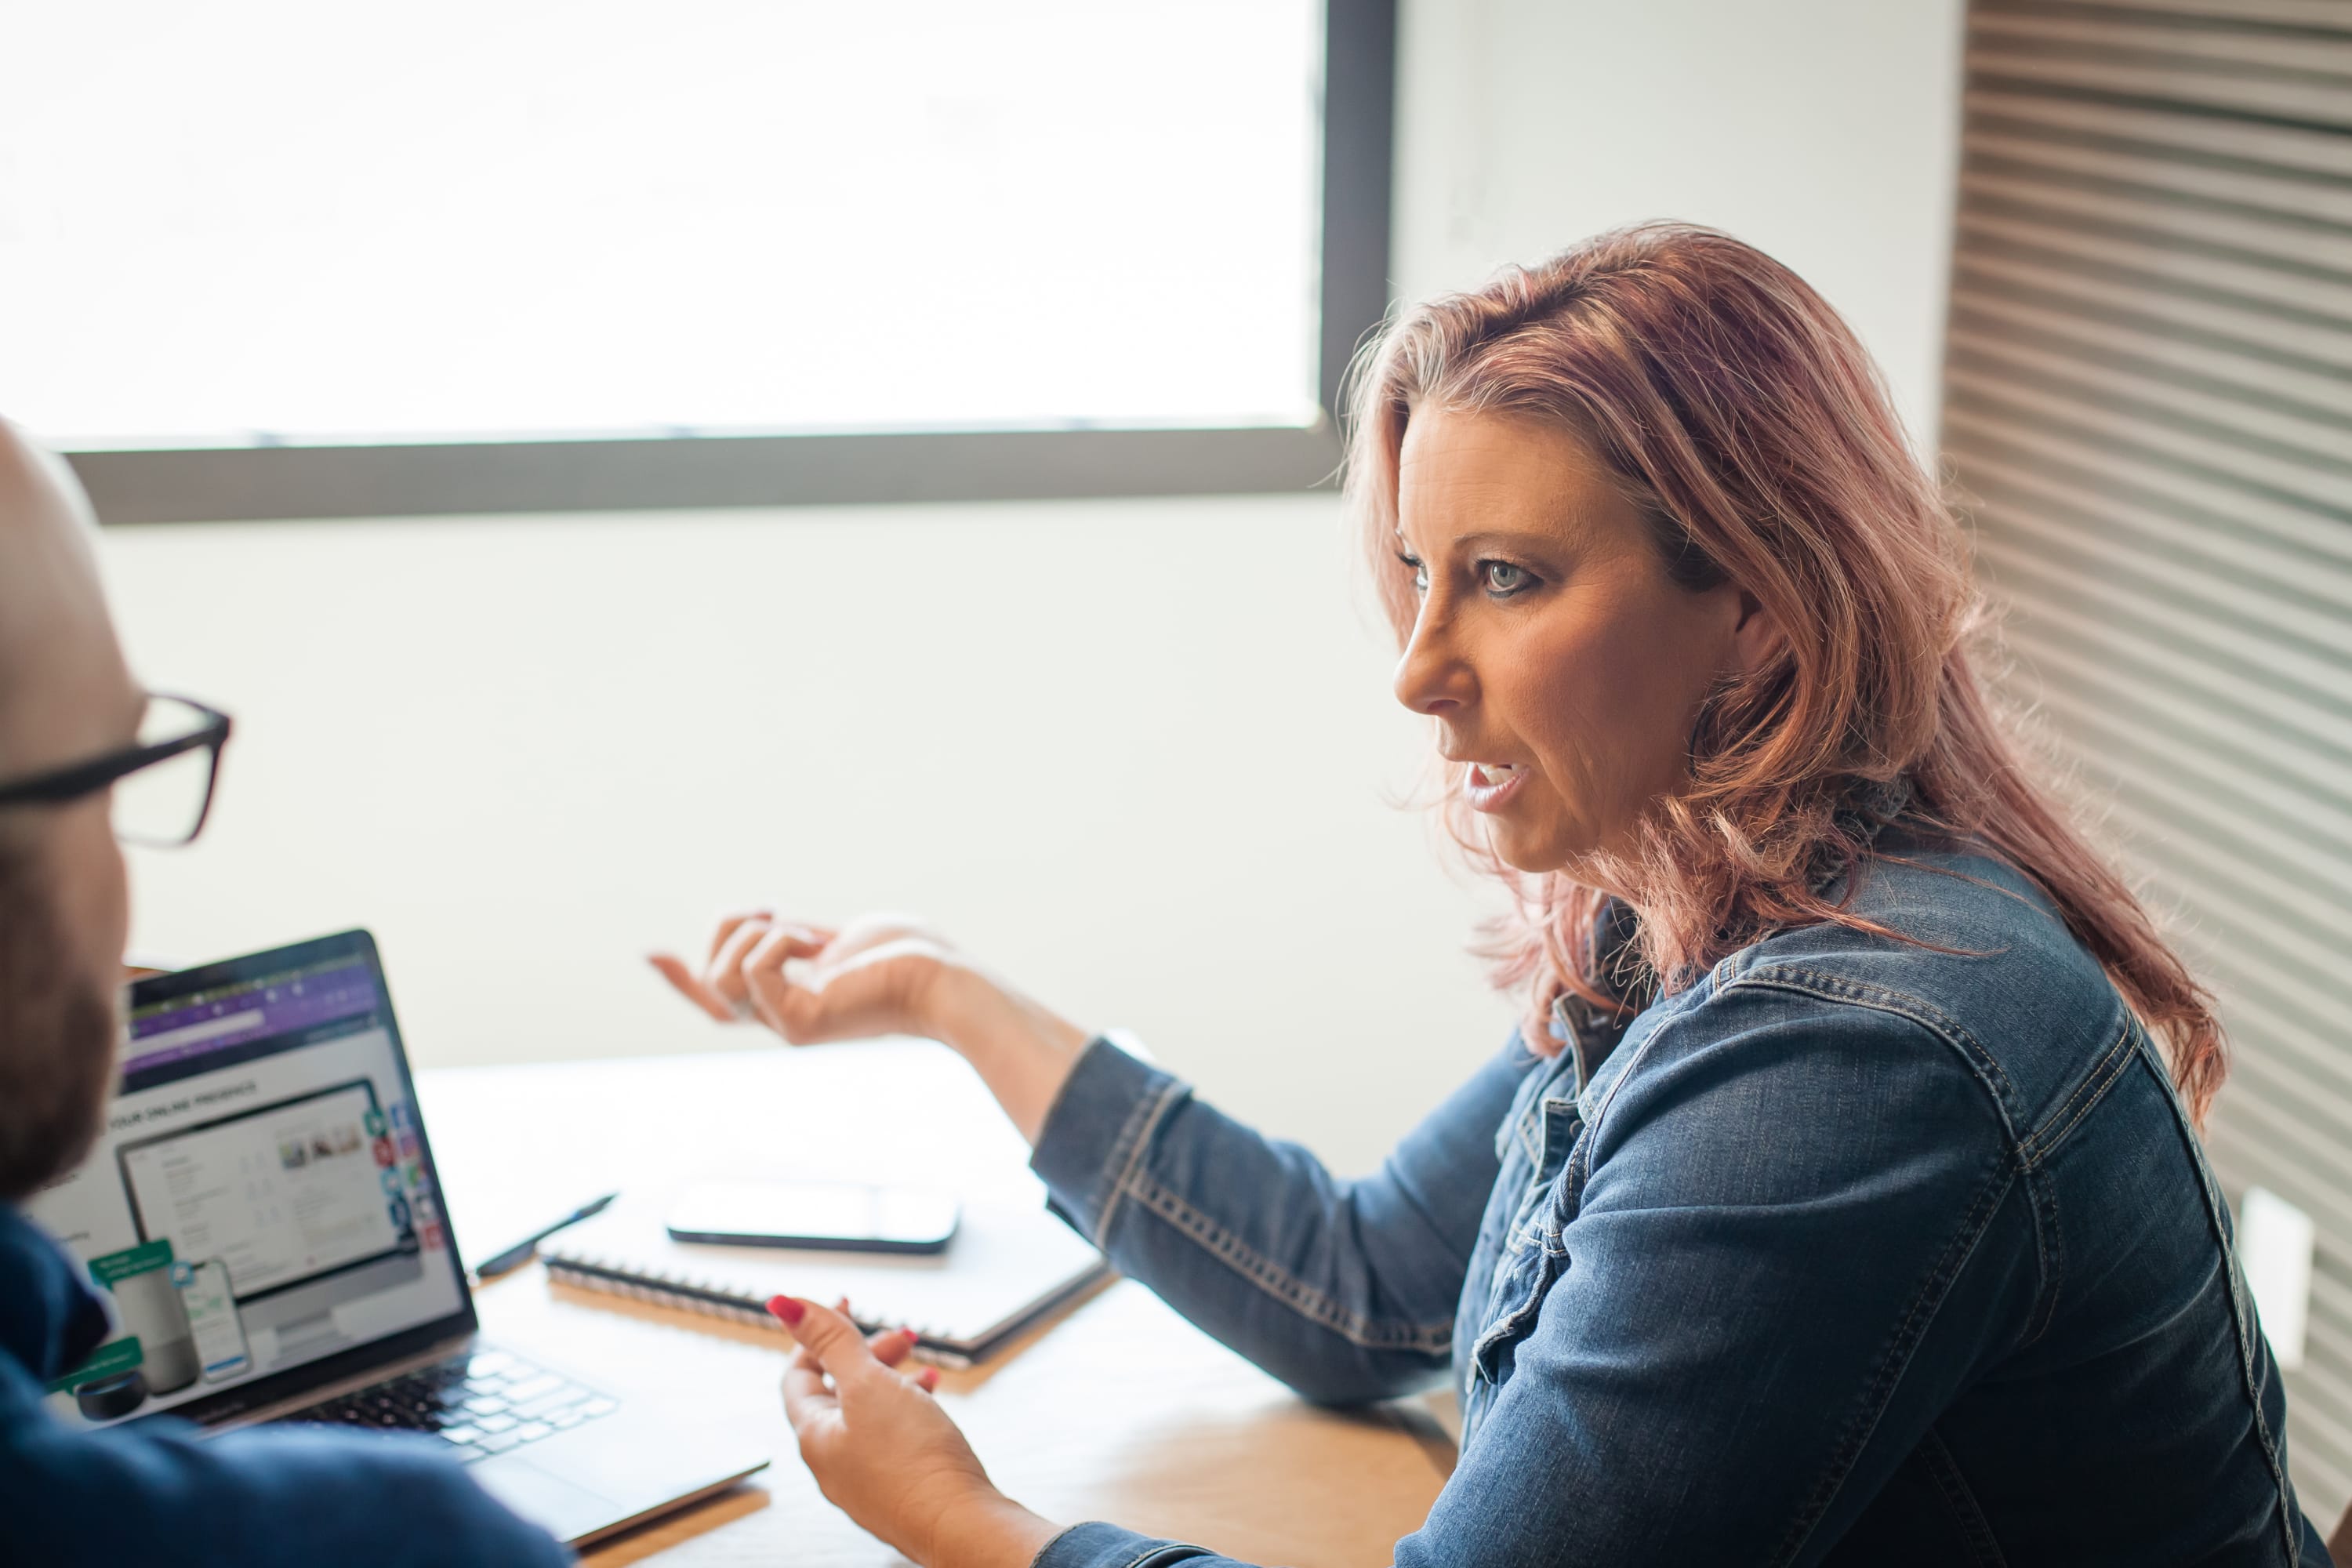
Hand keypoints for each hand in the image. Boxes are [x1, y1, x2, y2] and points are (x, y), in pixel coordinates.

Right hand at [650, 911, 957, 1044]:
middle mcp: (780, 1019)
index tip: (649, 953)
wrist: (943, 979)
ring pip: (719, 977)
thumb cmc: (907, 955)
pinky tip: (818, 945)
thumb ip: (797, 938)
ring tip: (806, 934)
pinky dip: (778, 940)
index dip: (680, 980)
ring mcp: (785, 1026)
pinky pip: (752, 970)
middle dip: (734, 926)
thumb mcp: (838, 937)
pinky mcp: (796, 1024)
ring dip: (755, 933)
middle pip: (709, 980)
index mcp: (788, 1001)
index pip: (719, 1000)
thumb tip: (765, 923)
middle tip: (790, 916)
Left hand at [773, 1294, 1059, 1567]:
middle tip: (899, 1335)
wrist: (958, 1524)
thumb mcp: (868, 1384)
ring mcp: (864, 1479)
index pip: (799, 1375)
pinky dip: (908, 1408)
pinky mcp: (896, 1488)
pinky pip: (892, 1437)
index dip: (818, 1335)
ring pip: (868, 1414)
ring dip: (890, 1378)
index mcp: (815, 1436)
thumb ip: (830, 1341)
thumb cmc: (913, 1461)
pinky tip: (931, 1398)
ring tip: (920, 1363)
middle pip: (837, 1392)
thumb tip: (784, 1304)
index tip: (845, 1304)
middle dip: (865, 1354)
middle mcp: (833, 1461)